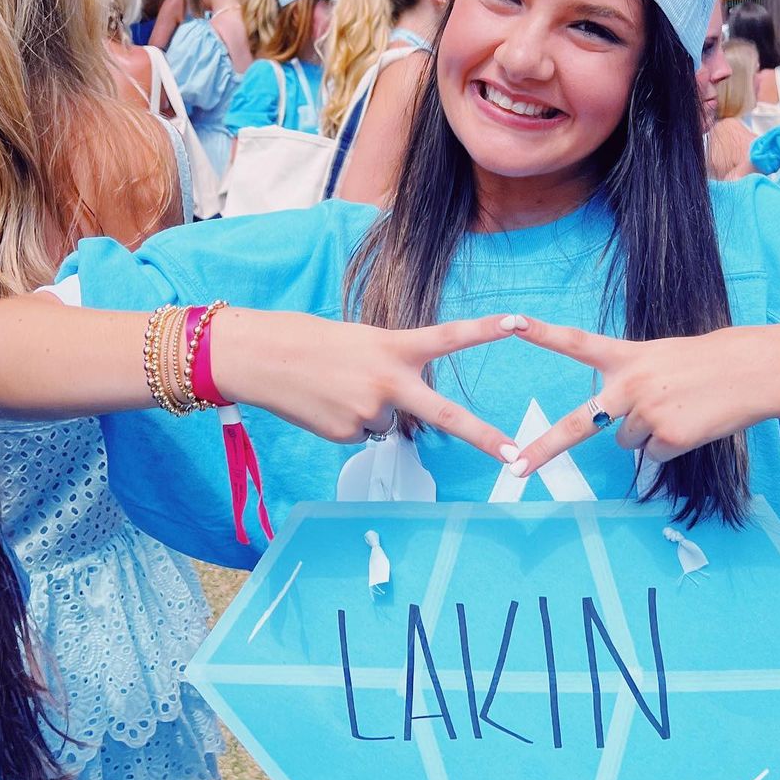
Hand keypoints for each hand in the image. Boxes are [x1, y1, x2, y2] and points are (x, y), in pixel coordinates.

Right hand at [213, 309, 516, 461]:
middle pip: (445, 415)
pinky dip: (347, 422)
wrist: (259, 358)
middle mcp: (388, 382)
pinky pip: (362, 433)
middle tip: (515, 456)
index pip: (448, 337)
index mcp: (393, 347)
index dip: (485, 330)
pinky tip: (324, 403)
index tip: (520, 323)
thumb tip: (397, 411)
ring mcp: (368, 412)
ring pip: (388, 422)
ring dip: (368, 409)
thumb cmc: (310, 341)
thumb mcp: (361, 342)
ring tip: (334, 387)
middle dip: (483, 437)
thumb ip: (391, 368)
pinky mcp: (347, 435)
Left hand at [504, 317, 779, 474]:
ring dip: (649, 432)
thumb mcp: (663, 358)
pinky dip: (671, 446)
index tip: (509, 322)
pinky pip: (655, 455)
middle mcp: (630, 385)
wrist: (757, 371)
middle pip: (579, 426)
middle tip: (517, 472)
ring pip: (627, 442)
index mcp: (628, 356)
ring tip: (681, 408)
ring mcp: (648, 413)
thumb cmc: (712, 361)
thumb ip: (632, 382)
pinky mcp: (669, 439)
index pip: (576, 342)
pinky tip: (693, 424)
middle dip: (545, 449)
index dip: (542, 333)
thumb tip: (621, 432)